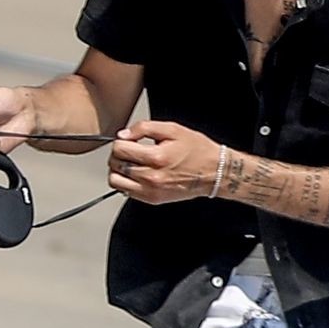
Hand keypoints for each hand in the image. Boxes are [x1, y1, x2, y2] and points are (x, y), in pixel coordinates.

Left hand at [109, 121, 224, 202]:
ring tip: (130, 163)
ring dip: (118, 170)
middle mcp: (151, 176)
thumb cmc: (197, 150)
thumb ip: (144, 128)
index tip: (128, 140)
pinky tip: (138, 174)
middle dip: (118, 154)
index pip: (119, 149)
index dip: (120, 141)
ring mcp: (151, 191)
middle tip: (129, 150)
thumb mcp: (173, 129)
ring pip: (115, 181)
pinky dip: (126, 182)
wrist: (213, 172)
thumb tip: (123, 135)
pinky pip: (126, 192)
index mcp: (156, 157)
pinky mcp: (152, 199)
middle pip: (114, 164)